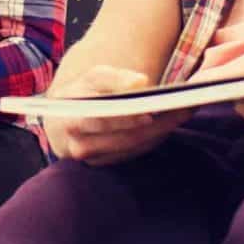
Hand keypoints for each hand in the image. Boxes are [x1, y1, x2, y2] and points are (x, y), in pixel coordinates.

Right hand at [42, 64, 188, 165]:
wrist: (59, 123)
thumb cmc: (80, 95)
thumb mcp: (92, 79)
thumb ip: (115, 78)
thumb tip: (141, 82)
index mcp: (73, 117)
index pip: (105, 117)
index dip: (130, 116)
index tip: (155, 108)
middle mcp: (78, 143)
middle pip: (126, 136)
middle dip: (158, 123)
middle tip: (184, 108)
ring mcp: (91, 159)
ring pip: (134, 146)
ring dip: (161, 131)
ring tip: (183, 112)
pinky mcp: (102, 165)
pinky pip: (133, 152)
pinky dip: (153, 138)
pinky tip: (168, 124)